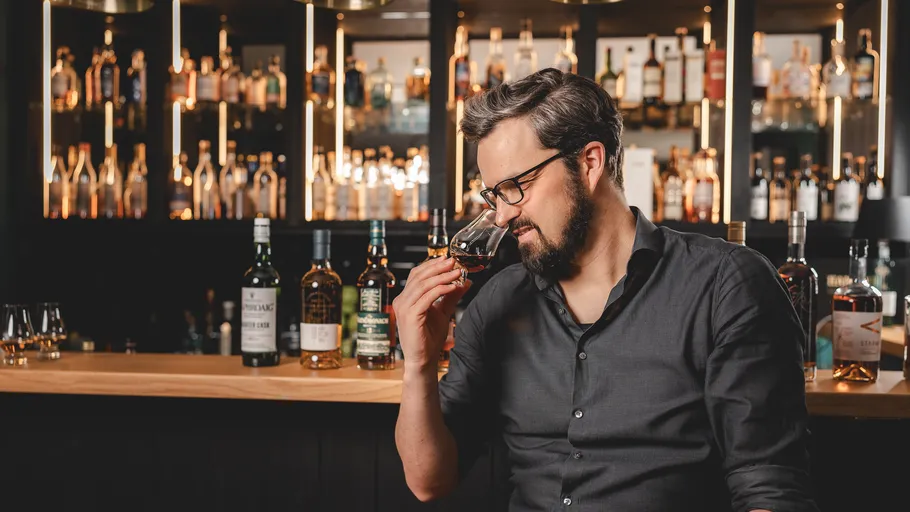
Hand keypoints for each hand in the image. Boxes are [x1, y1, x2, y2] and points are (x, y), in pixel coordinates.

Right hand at [393, 257, 470, 372]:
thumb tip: (465, 282)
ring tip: (457, 272)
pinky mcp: (410, 315)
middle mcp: (401, 301)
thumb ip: (451, 296)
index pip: (416, 275)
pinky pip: (427, 297)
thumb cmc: (428, 339)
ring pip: (423, 284)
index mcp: (406, 298)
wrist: (422, 360)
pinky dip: (441, 289)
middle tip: (454, 261)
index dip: (432, 265)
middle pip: (419, 276)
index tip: (448, 259)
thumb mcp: (442, 313)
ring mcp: (403, 308)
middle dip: (438, 267)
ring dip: (442, 276)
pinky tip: (453, 286)